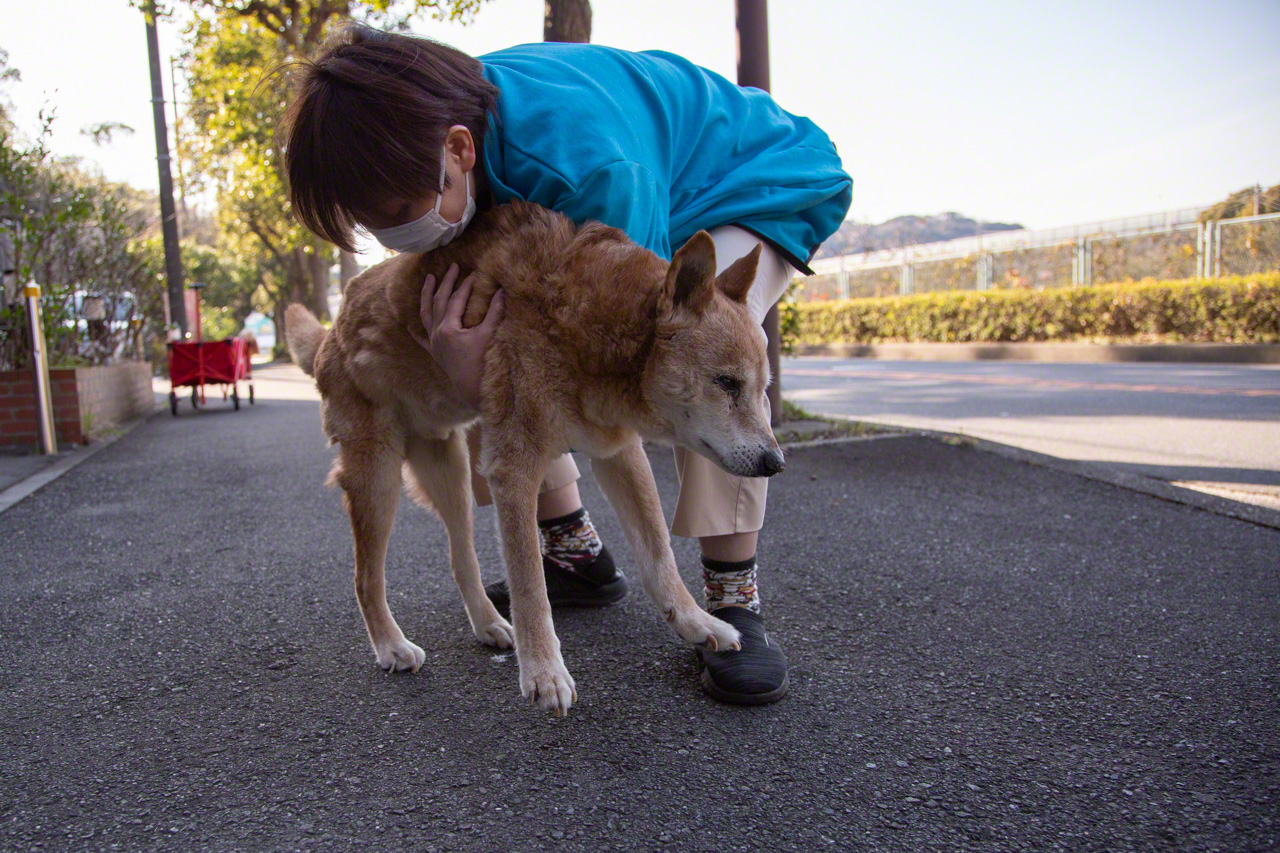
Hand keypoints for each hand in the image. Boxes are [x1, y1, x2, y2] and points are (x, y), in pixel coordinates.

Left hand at [409, 262, 504, 409]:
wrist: (474, 390)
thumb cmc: (483, 363)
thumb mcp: (489, 335)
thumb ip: (494, 312)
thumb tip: (501, 291)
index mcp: (448, 328)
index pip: (456, 300)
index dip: (466, 285)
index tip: (474, 274)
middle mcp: (437, 334)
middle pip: (438, 301)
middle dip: (445, 283)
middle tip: (453, 267)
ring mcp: (434, 344)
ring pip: (426, 315)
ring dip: (426, 296)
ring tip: (429, 280)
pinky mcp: (436, 354)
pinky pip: (422, 340)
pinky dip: (416, 331)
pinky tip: (409, 325)